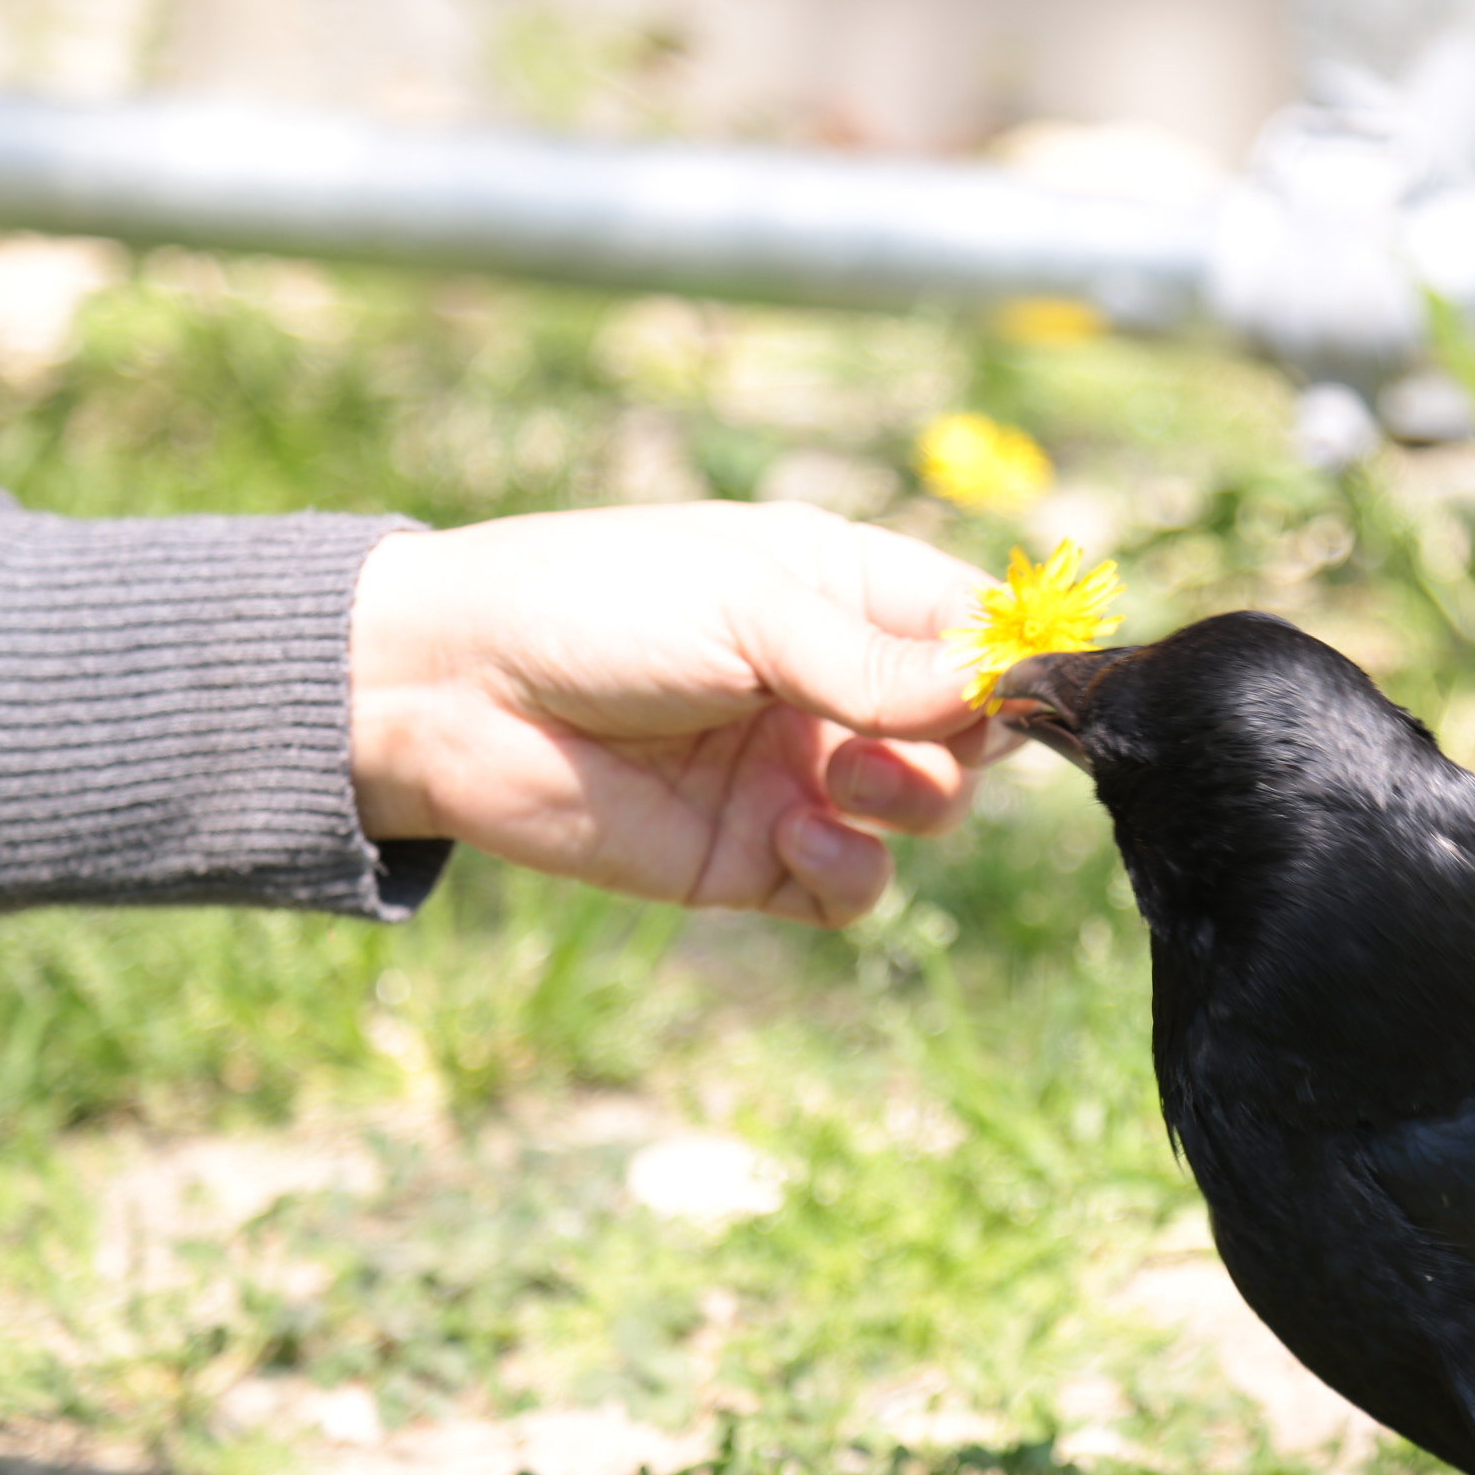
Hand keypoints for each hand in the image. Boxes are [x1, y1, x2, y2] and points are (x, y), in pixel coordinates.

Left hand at [348, 502, 1003, 925]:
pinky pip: (855, 886)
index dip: (1011, 659)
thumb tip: (998, 690)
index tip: (1026, 687)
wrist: (448, 696)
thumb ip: (874, 661)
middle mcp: (834, 683)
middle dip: (963, 740)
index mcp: (840, 589)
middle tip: (910, 734)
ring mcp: (800, 773)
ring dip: (908, 801)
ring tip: (835, 779)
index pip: (971, 626)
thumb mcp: (748, 609)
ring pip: (926, 810)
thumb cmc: (591, 607)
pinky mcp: (756, 856)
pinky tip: (801, 845)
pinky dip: (851, 873)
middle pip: (968, 729)